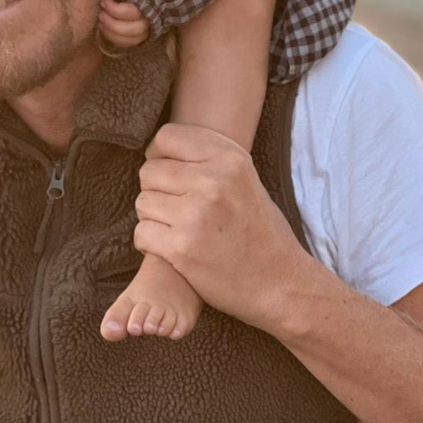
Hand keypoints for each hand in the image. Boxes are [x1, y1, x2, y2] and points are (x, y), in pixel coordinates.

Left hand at [99, 0, 149, 47]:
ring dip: (112, 33)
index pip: (132, 12)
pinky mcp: (142, 37)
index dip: (115, 9)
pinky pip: (128, 44)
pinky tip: (106, 30)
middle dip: (112, 24)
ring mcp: (147, 31)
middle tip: (101, 14)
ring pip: (131, 40)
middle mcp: (150, 20)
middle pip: (133, 30)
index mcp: (150, 4)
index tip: (104, 2)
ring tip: (101, 22)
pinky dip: (116, 39)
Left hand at [133, 123, 310, 332]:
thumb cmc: (260, 232)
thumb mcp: (246, 179)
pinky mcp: (181, 248)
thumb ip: (209, 158)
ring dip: (152, 217)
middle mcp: (212, 182)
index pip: (167, 137)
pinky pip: (141, 233)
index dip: (158, 154)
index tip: (165, 171)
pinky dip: (149, 243)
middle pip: (149, 171)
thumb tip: (160, 146)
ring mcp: (195, 215)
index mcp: (229, 160)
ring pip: (142, 202)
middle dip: (155, 190)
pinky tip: (170, 248)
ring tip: (176, 229)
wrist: (281, 285)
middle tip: (174, 208)